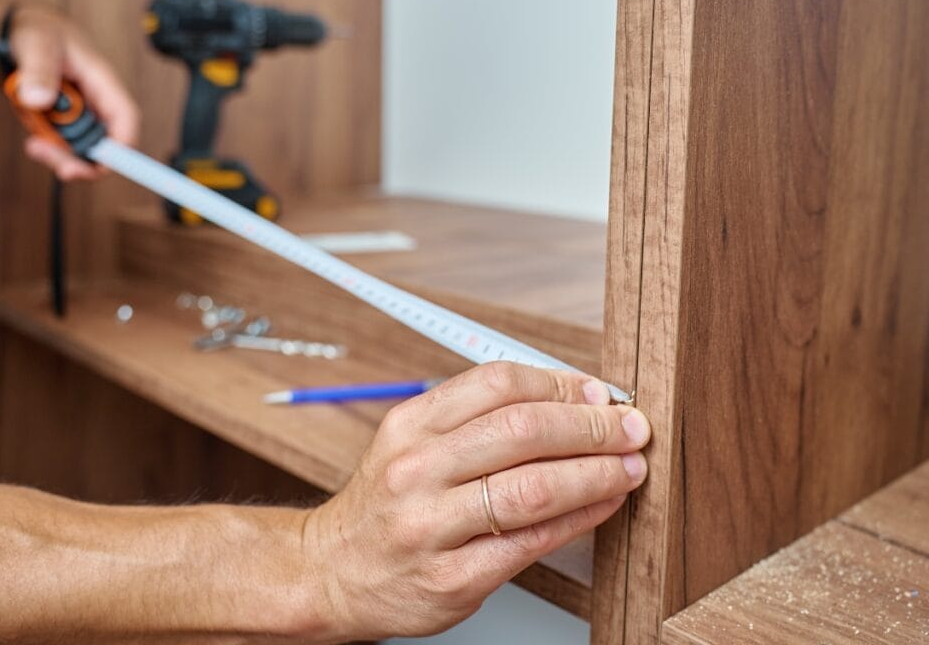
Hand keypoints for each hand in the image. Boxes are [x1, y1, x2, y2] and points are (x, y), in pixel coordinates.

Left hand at [9, 3, 139, 179]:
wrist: (23, 35)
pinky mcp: (65, 126)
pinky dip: (47, 149)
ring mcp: (81, 118)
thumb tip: (37, 99)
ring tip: (32, 145)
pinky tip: (31, 136)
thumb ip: (38, 70)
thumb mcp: (36, 44)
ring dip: (58, 156)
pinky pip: (62, 149)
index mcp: (103, 83)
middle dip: (80, 161)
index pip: (125, 118)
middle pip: (104, 146)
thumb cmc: (39, 33)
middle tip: (51, 160)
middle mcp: (97, 105)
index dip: (122, 145)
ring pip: (82, 153)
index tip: (102, 164)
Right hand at [303, 362, 650, 639]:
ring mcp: (431, 526)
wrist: (332, 571)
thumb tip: (568, 398)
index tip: (598, 393)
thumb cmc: (387, 504)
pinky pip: (531, 542)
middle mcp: (416, 470)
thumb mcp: (412, 442)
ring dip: (597, 473)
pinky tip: (603, 506)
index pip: (498, 383)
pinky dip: (580, 520)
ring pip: (534, 487)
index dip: (561, 384)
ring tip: (629, 467)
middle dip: (592, 426)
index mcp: (411, 424)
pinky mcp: (452, 578)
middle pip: (523, 430)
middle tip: (630, 428)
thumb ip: (476, 418)